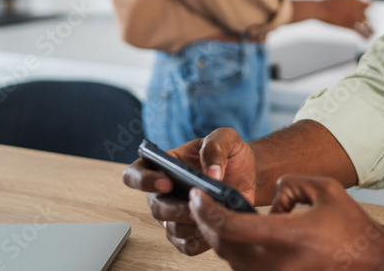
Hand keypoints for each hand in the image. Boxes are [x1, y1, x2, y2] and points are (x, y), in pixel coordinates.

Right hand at [121, 128, 256, 255]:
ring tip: (211, 217)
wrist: (249, 174)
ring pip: (171, 228)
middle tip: (194, 206)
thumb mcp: (225, 138)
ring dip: (189, 226)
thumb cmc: (230, 154)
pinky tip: (215, 230)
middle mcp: (163, 192)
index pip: (135, 173)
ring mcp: (175, 214)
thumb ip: (215, 148)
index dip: (143, 180)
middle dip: (174, 209)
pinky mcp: (189, 232)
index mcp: (164, 165)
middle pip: (155, 206)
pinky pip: (186, 245)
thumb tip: (212, 173)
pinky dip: (200, 241)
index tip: (166, 183)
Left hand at [190, 174, 383, 269]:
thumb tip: (270, 198)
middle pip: (223, 245)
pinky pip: (245, 270)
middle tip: (199, 204)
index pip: (231, 225)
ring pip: (230, 260)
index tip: (197, 196)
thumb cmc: (350, 224)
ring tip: (217, 218)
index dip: (207, 210)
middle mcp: (277, 264)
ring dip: (219, 238)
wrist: (371, 259)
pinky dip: (236, 253)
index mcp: (287, 236)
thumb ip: (289, 184)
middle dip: (205, 223)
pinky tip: (239, 237)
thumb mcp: (324, 188)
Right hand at [319, 0, 372, 37]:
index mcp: (356, 0)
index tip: (369, 11)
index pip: (368, 4)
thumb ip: (353, 1)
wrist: (321, 9)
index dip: (368, 8)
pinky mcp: (350, 26)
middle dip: (367, 20)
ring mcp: (355, 18)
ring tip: (373, 33)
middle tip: (368, 24)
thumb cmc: (329, 3)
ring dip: (370, 29)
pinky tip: (367, 38)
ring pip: (367, 25)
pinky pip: (361, 32)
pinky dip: (365, 36)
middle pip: (367, 16)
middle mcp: (358, 9)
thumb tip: (359, 3)